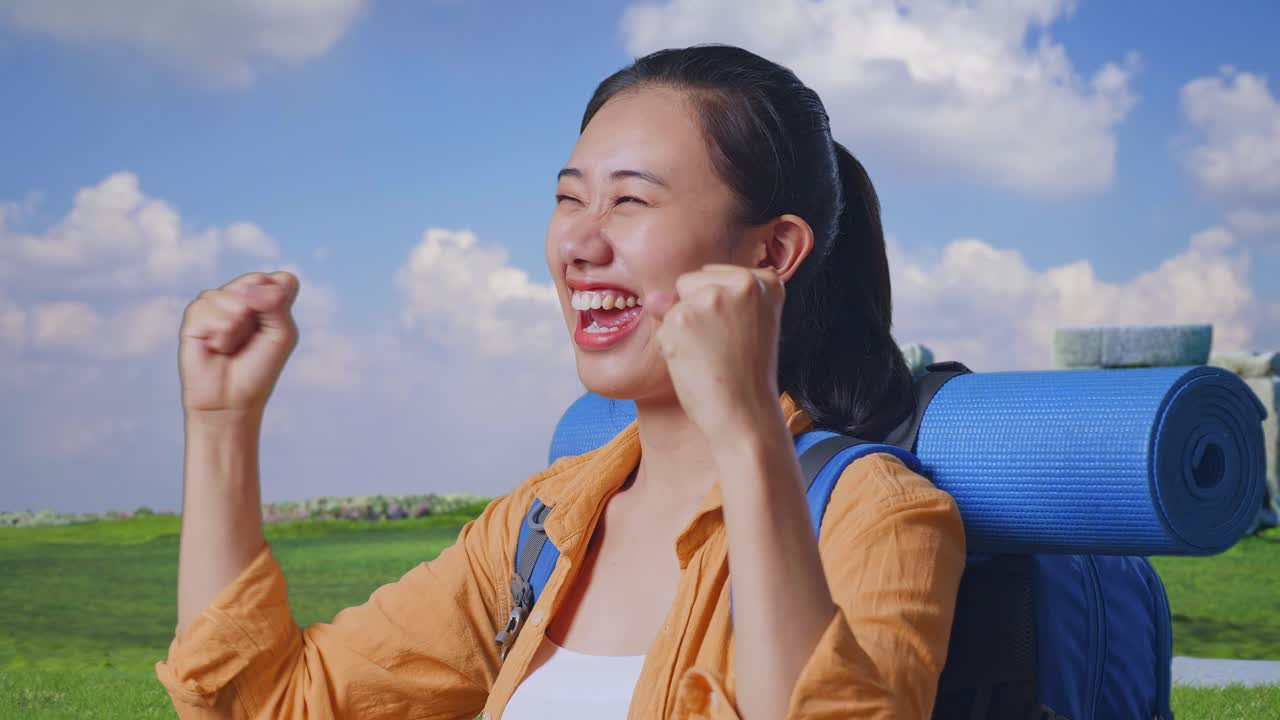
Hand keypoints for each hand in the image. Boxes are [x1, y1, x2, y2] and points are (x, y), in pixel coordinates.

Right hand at [178, 271, 299, 419]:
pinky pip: (209, 309)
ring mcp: (217, 303)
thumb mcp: (281, 334)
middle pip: (256, 280)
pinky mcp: (195, 314)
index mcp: (268, 299)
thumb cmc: (259, 367)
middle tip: (251, 338)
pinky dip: (219, 334)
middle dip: (258, 313)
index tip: (274, 328)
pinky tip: (216, 346)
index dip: (280, 302)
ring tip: (232, 345)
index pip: (282, 280)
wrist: (231, 399)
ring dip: (238, 327)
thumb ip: (275, 302)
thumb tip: (244, 288)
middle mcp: (241, 297)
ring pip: (232, 295)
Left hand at [646, 264, 785, 436]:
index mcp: (765, 281)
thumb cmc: (744, 375)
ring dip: (682, 332)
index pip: (714, 276)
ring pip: (673, 305)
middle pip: (690, 282)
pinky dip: (670, 348)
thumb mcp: (741, 326)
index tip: (738, 335)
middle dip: (695, 311)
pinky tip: (694, 365)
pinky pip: (661, 327)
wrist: (745, 414)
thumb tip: (651, 299)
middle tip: (721, 347)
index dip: (717, 310)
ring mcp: (711, 297)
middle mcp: (742, 281)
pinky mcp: (682, 317)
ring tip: (709, 357)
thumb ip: (701, 300)